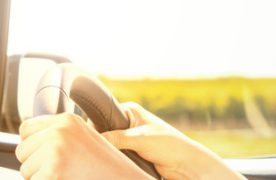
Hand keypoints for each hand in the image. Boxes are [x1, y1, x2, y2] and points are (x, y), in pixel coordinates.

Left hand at [16, 113, 152, 179]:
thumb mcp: (83, 139)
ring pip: (25, 170)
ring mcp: (54, 150)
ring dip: (40, 177)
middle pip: (22, 151)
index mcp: (66, 120)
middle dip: (34, 163)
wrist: (123, 179)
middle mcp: (58, 131)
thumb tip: (28, 139)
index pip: (25, 129)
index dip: (31, 144)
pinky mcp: (52, 170)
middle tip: (59, 169)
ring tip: (65, 175)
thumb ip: (59, 134)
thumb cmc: (105, 166)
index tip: (42, 154)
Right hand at [102, 102, 245, 179]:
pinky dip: (114, 158)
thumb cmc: (169, 145)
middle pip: (104, 131)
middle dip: (101, 141)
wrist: (185, 164)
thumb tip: (97, 139)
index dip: (95, 127)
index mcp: (130, 111)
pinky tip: (111, 162)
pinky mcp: (132, 152)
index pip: (103, 116)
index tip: (90, 138)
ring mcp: (130, 138)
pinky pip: (116, 154)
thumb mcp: (141, 139)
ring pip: (109, 145)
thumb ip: (117, 138)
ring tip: (107, 157)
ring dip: (109, 151)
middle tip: (97, 150)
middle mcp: (128, 123)